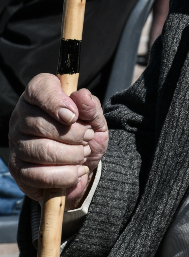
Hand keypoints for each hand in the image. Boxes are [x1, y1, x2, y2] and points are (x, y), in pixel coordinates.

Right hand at [9, 74, 108, 206]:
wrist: (84, 166)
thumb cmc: (86, 136)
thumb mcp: (96, 119)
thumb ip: (91, 107)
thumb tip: (81, 95)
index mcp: (39, 98)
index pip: (39, 88)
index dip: (56, 101)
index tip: (74, 116)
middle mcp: (21, 119)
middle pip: (40, 124)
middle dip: (74, 134)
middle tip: (88, 137)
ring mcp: (17, 145)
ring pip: (41, 150)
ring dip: (72, 155)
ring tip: (83, 154)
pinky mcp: (19, 170)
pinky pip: (39, 175)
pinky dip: (65, 175)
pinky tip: (77, 171)